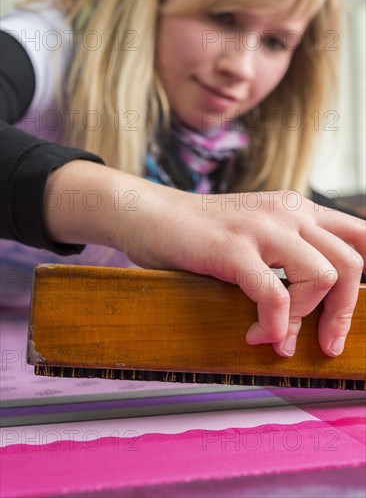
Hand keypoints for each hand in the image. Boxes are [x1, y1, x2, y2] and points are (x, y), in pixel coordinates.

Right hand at [128, 188, 364, 357]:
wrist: (149, 214)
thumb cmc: (199, 232)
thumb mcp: (255, 232)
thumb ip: (286, 252)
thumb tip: (315, 301)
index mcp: (296, 209)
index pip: (359, 235)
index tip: (347, 310)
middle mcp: (287, 213)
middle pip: (351, 263)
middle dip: (342, 314)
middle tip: (326, 343)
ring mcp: (261, 228)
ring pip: (323, 278)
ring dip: (305, 320)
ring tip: (278, 338)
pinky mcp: (233, 248)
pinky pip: (275, 296)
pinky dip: (273, 326)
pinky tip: (255, 335)